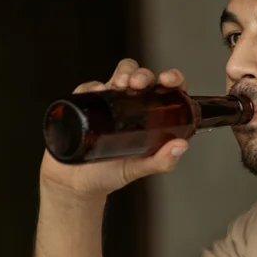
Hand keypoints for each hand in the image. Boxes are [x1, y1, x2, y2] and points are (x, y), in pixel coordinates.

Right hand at [40, 58, 189, 197]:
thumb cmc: (109, 174)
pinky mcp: (85, 104)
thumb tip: (181, 145)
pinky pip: (89, 87)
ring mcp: (108, 103)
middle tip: (140, 84)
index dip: (171, 79)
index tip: (169, 80)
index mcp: (149, 117)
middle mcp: (130, 105)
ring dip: (124, 73)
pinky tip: (98, 92)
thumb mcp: (139, 169)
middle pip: (141, 77)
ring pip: (119, 74)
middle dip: (143, 74)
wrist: (76, 183)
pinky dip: (93, 86)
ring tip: (122, 84)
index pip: (165, 90)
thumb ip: (161, 161)